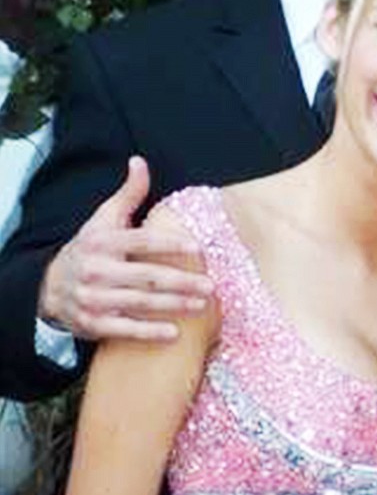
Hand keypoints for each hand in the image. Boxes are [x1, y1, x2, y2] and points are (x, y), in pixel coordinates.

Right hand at [38, 157, 211, 341]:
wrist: (48, 286)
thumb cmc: (88, 248)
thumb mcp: (103, 218)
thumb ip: (128, 193)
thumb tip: (139, 161)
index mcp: (103, 242)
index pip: (142, 241)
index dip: (170, 244)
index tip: (197, 248)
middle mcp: (97, 270)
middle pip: (147, 277)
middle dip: (181, 282)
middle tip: (209, 285)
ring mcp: (94, 299)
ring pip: (140, 303)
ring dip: (173, 306)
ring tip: (201, 305)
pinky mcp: (92, 323)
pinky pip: (124, 329)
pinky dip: (149, 333)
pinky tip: (173, 332)